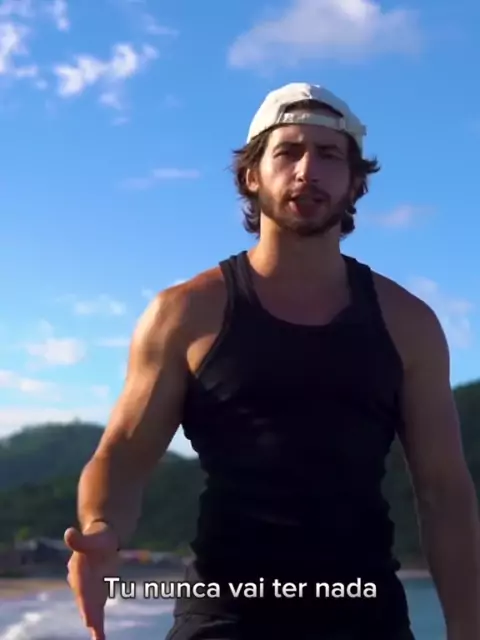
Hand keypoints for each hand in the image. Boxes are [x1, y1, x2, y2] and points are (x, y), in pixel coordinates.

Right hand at [65, 523, 119, 639]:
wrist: (100, 540)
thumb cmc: (98, 537)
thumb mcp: (94, 536)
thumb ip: (82, 540)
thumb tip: (68, 533)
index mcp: (79, 570)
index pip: (82, 587)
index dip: (85, 599)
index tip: (88, 612)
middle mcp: (80, 583)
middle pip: (85, 601)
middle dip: (88, 614)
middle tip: (93, 626)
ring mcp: (88, 590)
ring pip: (90, 609)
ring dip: (93, 623)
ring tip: (98, 638)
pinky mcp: (96, 593)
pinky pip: (97, 610)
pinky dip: (97, 623)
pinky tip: (99, 638)